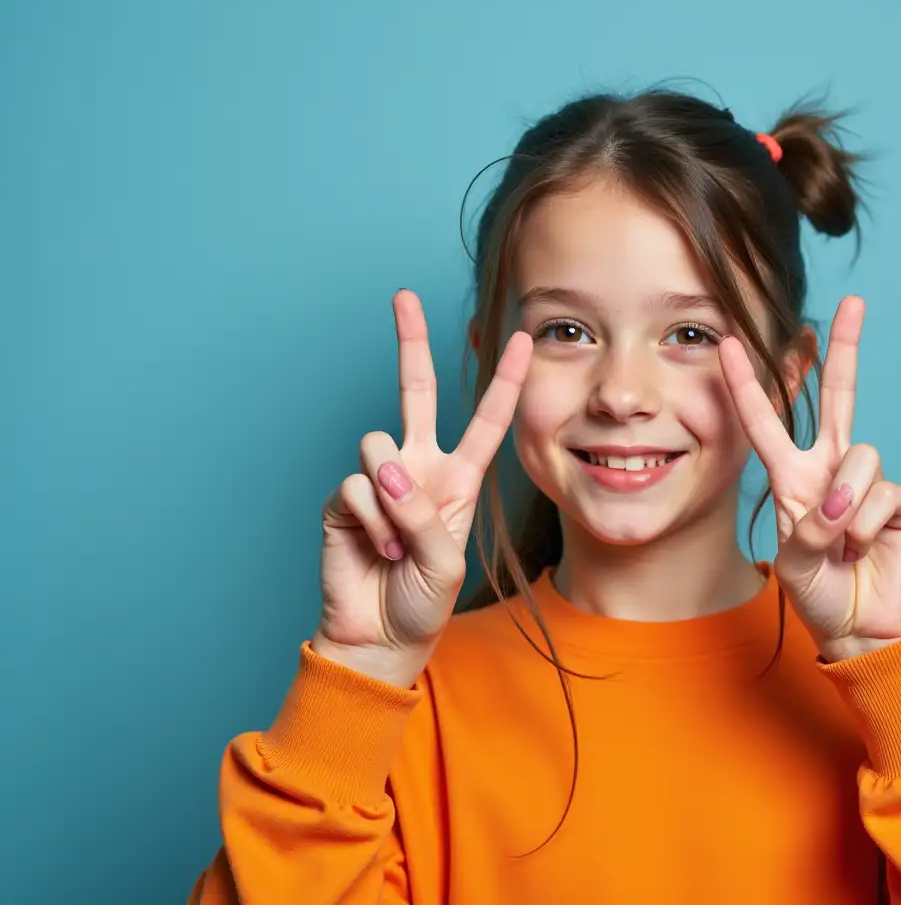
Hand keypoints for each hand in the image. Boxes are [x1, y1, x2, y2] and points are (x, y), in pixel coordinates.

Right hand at [312, 290, 531, 683]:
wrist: (380, 638)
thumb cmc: (423, 601)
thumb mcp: (445, 562)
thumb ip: (423, 514)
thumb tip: (387, 470)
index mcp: (457, 480)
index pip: (485, 421)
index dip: (504, 381)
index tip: (524, 338)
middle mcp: (417, 469)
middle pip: (415, 392)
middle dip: (410, 343)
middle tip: (403, 297)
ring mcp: (378, 481)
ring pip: (378, 445)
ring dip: (393, 498)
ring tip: (397, 542)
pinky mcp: (342, 499)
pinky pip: (355, 486)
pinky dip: (368, 520)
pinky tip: (375, 549)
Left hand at [719, 296, 900, 660]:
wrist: (860, 629)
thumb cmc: (819, 593)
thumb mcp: (793, 562)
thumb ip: (806, 529)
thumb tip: (839, 504)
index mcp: (794, 477)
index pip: (768, 421)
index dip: (750, 384)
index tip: (733, 343)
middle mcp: (833, 469)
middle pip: (839, 396)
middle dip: (846, 349)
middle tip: (852, 302)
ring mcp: (870, 482)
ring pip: (859, 458)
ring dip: (845, 506)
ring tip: (841, 544)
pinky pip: (884, 493)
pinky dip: (867, 526)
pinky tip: (865, 549)